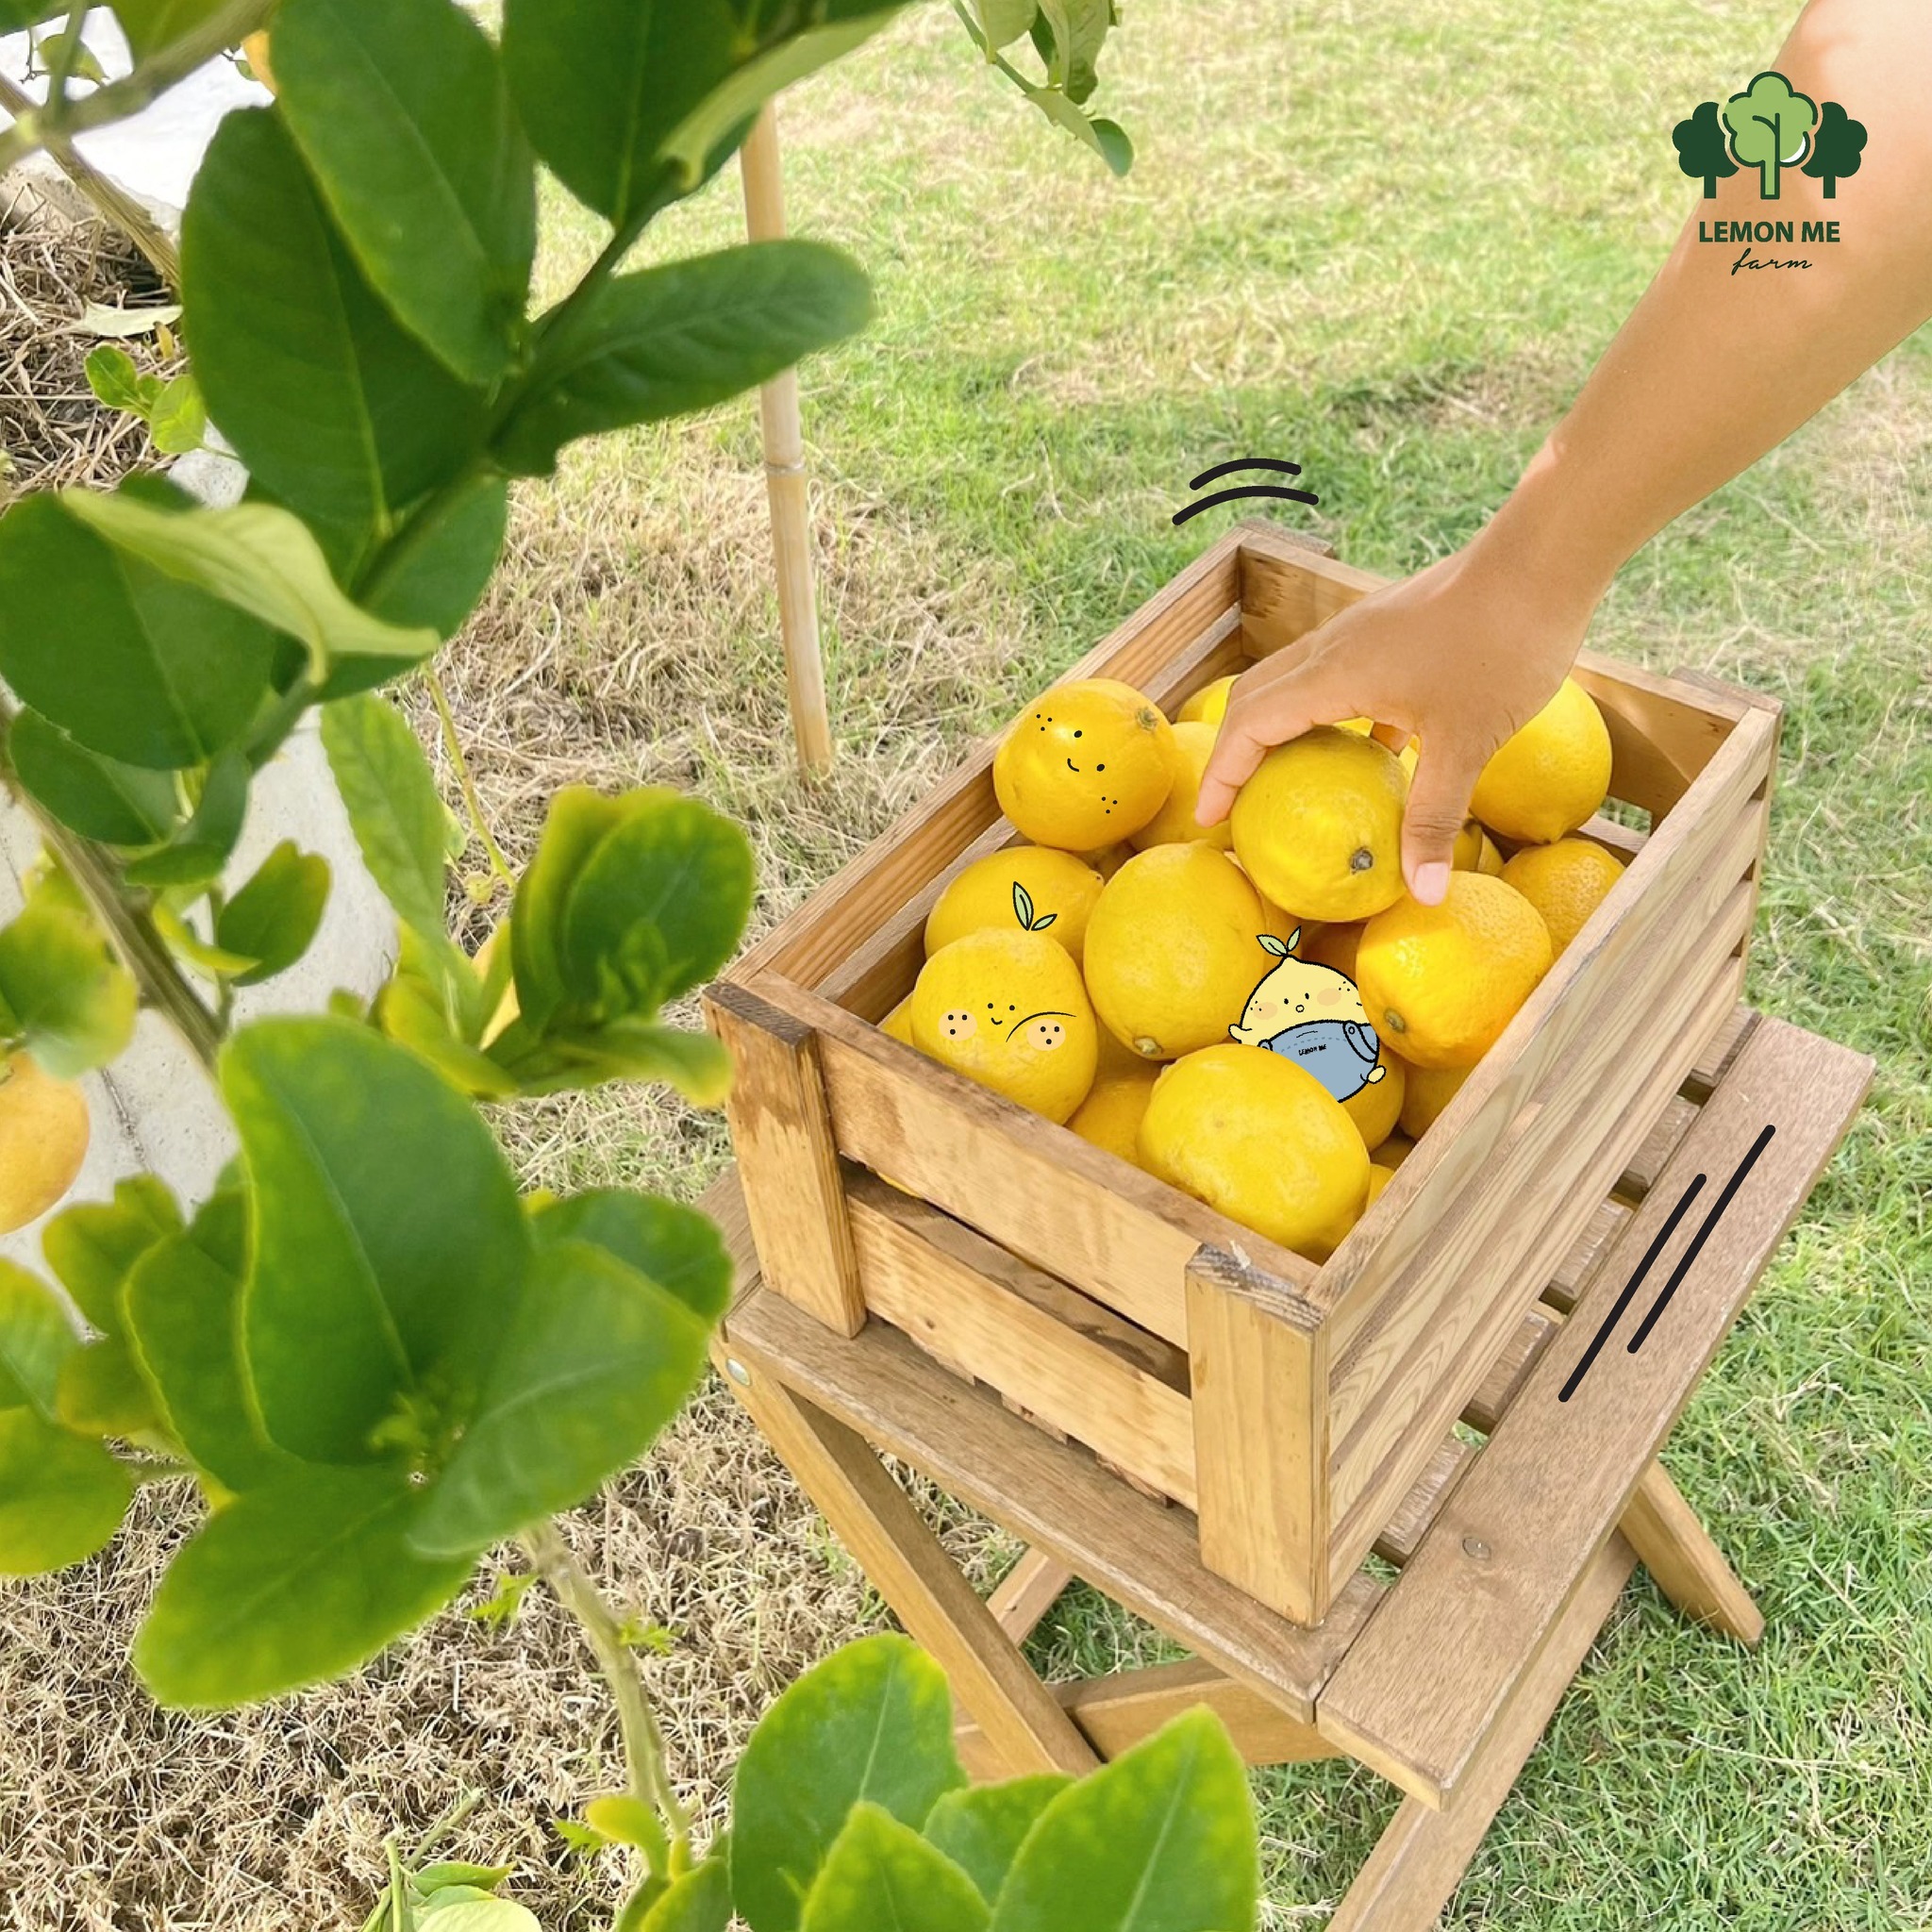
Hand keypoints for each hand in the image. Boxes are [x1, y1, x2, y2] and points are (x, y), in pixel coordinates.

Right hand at [1195, 538, 1597, 903]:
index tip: (1210, 819)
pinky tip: (1368, 753)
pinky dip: (1330, 717)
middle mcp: (1333, 649)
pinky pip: (1338, 677)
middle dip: (1234, 751)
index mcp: (1333, 673)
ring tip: (1285, 782)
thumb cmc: (1502, 646)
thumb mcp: (1467, 743)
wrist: (1543, 561)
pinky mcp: (1391, 632)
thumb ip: (1434, 818)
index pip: (1249, 724)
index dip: (1222, 774)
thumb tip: (1422, 896)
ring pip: (1293, 682)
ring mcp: (1362, 635)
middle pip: (1255, 697)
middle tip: (1233, 805)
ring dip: (1277, 730)